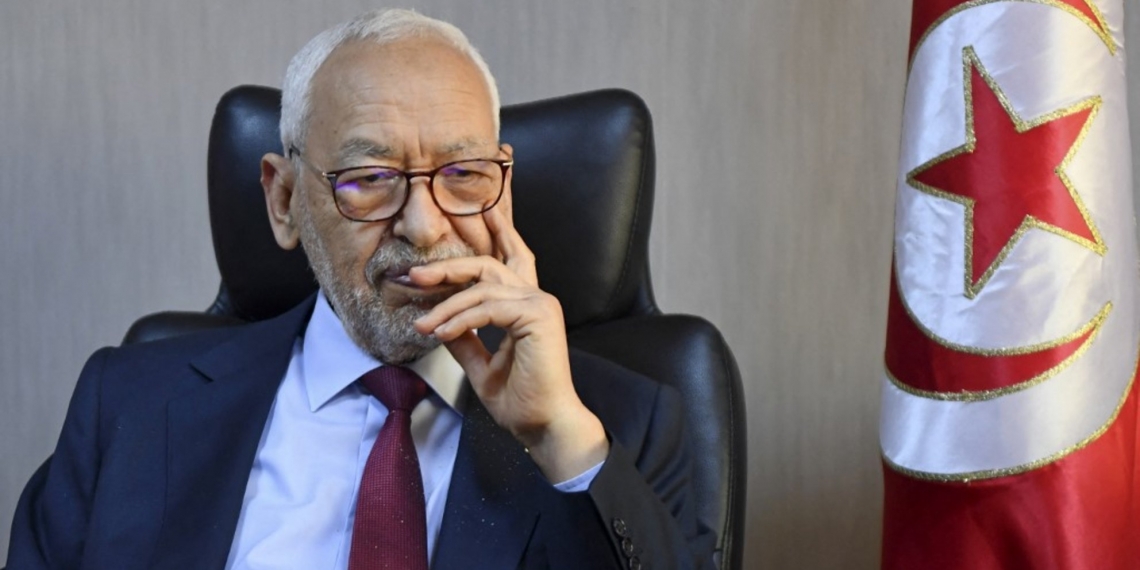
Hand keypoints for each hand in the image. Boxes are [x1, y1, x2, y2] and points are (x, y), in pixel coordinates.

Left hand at [411, 206, 607, 482]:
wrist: (544, 425)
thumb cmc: (522, 400)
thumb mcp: (481, 365)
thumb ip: (464, 339)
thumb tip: (438, 323)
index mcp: (527, 306)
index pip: (510, 260)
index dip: (498, 233)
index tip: (480, 213)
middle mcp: (536, 298)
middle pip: (488, 264)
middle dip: (448, 266)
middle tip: (415, 274)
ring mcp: (540, 304)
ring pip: (482, 286)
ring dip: (445, 305)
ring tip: (421, 324)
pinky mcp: (538, 316)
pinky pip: (487, 307)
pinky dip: (459, 318)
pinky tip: (440, 332)